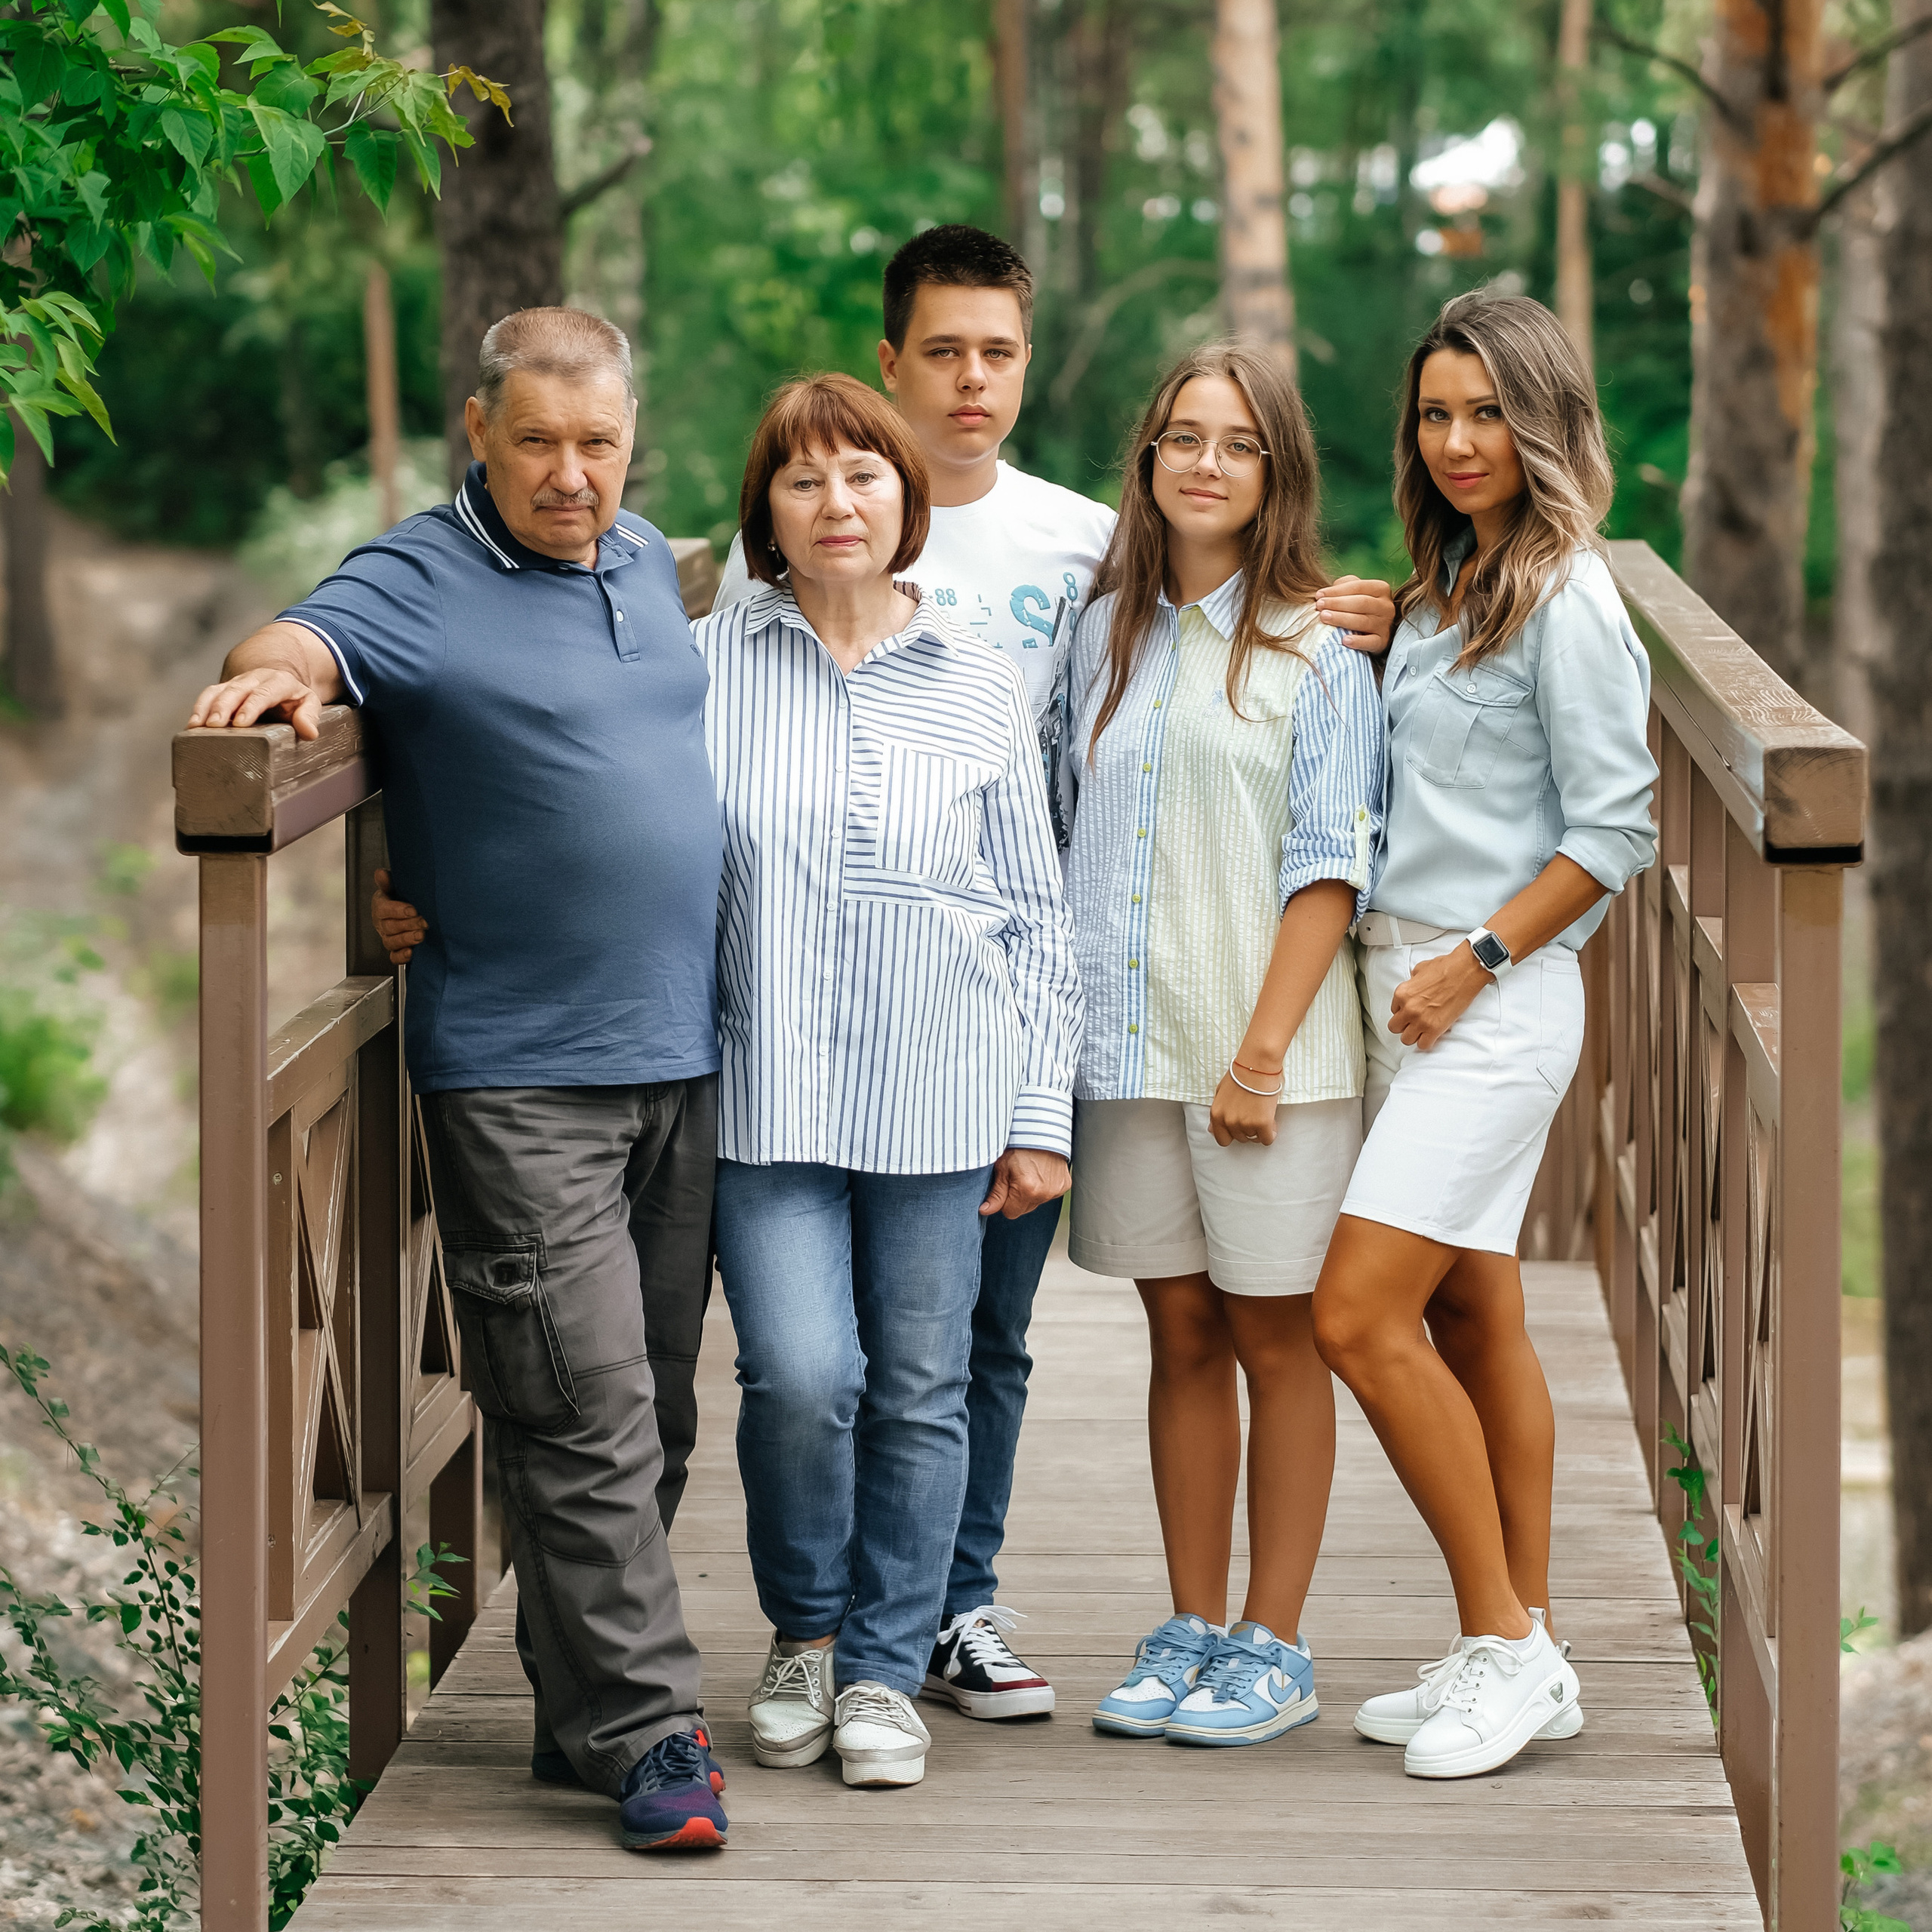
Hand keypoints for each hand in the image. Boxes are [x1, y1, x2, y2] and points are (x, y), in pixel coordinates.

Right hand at [187, 664, 322, 739]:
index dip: (251, 706)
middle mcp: (254, 679)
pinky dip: (198, 709)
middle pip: (236, 690)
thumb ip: (310, 715)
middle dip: (223, 707)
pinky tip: (191, 726)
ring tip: (196, 726)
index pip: (264, 692)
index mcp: (278, 681)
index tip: (240, 723)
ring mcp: (236, 683)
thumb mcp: (309, 703)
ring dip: (206, 707)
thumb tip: (310, 732)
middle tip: (214, 726)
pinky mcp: (224, 689)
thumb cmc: (294, 699)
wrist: (278, 682)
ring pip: (218, 691)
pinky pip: (208, 695)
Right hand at [371, 868, 426, 965]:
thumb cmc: (404, 897)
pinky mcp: (396, 950)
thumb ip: (388, 881)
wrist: (415, 910)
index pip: (383, 909)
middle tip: (423, 922)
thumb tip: (380, 873)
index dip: (397, 910)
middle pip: (389, 927)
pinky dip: (401, 957)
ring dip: (406, 939)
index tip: (412, 909)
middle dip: (407, 925)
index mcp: (381, 906)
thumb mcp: (397, 886)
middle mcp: (382, 924)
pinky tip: (411, 953)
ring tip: (421, 936)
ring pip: (391, 942)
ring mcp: (389, 938)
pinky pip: (394, 957)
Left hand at [980, 1147, 1070, 1218]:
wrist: (1041, 1130)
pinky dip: (1044, 1187)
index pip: (1010, 1213)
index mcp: (1027, 1190)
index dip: (1005, 1201)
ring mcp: (1056, 1190)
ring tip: (1029, 1172)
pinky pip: (1049, 1194)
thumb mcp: (1002, 1167)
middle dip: (1018, 1198)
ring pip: (1036, 1202)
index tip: (1006, 1185)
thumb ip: (995, 1193)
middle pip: (1024, 1209)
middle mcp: (1044, 1193)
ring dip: (1031, 1193)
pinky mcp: (1064, 1185)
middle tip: (1017, 1176)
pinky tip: (1040, 1173)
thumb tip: (985, 1210)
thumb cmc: (1020, 1146)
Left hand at [1210, 1070, 1280, 1146]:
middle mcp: (1229, 1121)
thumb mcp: (1220, 1092)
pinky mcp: (1262, 1123)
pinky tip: (1271, 1121)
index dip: (1232, 1135)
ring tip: (1262, 1112)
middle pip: (1240, 1138)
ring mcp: (1245, 1123)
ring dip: (1259, 1129)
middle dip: (1247, 1129)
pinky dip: (1271, 1132)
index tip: (1239, 1128)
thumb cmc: (1241, 1074)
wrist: (1257, 1065)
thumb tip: (1211, 1130)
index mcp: (1216, 1114)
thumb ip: (1217, 1113)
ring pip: (1254, 1138)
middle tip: (1253, 1114)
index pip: (1222, 1139)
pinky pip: (1267, 1139)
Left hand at [1315, 575, 1397, 654]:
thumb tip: (1325, 593)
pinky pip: (1371, 642)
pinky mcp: (1382, 641)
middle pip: (1361, 603)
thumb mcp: (1355, 591)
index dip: (1337, 591)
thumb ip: (1344, 585)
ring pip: (1363, 621)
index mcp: (1381, 589)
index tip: (1318, 595)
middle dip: (1337, 603)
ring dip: (1342, 619)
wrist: (1374, 629)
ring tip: (1324, 617)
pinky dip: (1358, 642)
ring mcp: (1385, 624)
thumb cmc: (1360, 606)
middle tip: (1319, 606)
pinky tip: (1344, 640)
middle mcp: (1386, 606)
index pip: (1358, 586)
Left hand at [1387, 942, 1490, 1048]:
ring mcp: (1420, 1020)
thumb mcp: (1419, 970)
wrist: (1464, 971)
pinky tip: (1432, 1035)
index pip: (1393, 1011)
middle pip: (1395, 1028)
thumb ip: (1412, 982)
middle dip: (1404, 1026)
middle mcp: (1408, 1008)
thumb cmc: (1446, 968)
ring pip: (1406, 1040)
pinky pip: (1423, 1045)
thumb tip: (1414, 987)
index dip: (1403, 1012)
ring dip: (1414, 1036)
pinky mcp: (1435, 1028)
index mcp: (1402, 993)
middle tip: (1414, 1023)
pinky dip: (1427, 1042)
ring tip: (1423, 1030)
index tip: (1411, 1012)